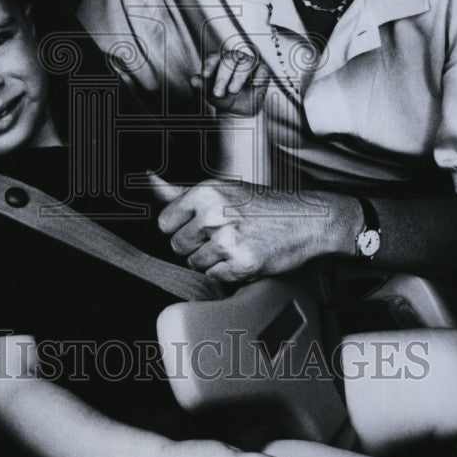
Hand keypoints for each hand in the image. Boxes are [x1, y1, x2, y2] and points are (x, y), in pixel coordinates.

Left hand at [147, 174, 360, 281]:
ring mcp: (227, 240)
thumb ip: (181, 192)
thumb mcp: (223, 189)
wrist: (308, 220)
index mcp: (206, 191)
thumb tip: (148, 178)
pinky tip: (243, 257)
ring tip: (234, 246)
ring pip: (195, 264)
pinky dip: (227, 273)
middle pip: (177, 246)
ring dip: (211, 261)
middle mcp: (214, 213)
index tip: (197, 226)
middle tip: (221, 235)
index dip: (179, 227)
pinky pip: (215, 277)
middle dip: (194, 246)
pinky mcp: (242, 264)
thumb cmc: (264, 205)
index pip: (164, 222)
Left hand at [190, 48, 270, 115]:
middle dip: (222, 77)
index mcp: (219, 59)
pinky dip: (259, 76)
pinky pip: (262, 70)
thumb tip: (194, 80)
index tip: (205, 76)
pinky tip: (255, 85)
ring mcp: (249, 62)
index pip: (213, 57)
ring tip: (232, 91)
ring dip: (238, 77)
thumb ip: (202, 86)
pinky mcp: (262, 70)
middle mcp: (234, 57)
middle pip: (229, 60)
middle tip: (218, 93)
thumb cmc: (223, 97)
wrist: (238, 109)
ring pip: (246, 63)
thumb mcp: (211, 94)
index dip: (209, 65)